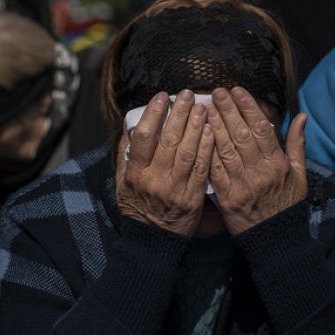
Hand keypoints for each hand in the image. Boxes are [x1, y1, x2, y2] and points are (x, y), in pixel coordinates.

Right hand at [116, 90, 214, 237]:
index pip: (145, 137)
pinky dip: (207, 149)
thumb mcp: (123, 182)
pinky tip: (211, 132)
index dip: (154, 114)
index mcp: (136, 173)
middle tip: (188, 95)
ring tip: (202, 108)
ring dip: (196, 127)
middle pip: (169, 140)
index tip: (162, 97)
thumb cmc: (137, 206)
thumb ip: (127, 154)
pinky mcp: (192, 198)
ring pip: (187, 152)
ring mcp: (175, 189)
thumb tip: (131, 125)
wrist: (152, 240)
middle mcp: (155, 180)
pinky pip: (202, 169)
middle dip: (180, 114)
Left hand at [206, 87, 306, 234]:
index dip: (248, 108)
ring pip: (226, 149)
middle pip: (242, 135)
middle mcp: (260, 172)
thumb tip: (301, 116)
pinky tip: (199, 137)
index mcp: (278, 164)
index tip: (238, 91)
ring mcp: (242, 185)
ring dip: (214, 126)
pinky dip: (207, 152)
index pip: (262, 129)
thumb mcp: (300, 174)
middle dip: (228, 110)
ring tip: (205, 107)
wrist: (274, 238)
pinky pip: (215, 171)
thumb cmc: (287, 204)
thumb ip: (297, 144)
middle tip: (217, 91)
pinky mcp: (227, 198)